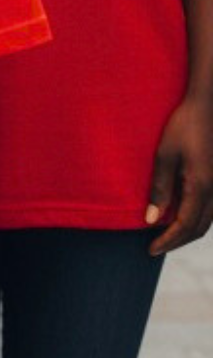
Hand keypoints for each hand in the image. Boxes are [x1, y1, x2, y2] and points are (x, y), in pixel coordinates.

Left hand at [147, 93, 212, 254]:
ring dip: (187, 232)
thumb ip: (160, 189)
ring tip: (165, 235)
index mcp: (201, 188)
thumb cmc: (183, 127)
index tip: (150, 250)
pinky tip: (180, 215)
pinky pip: (210, 209)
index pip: (184, 226)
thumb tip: (151, 220)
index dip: (167, 241)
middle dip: (177, 241)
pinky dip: (195, 219)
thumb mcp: (164, 155)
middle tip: (155, 246)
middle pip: (198, 229)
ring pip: (207, 221)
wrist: (208, 107)